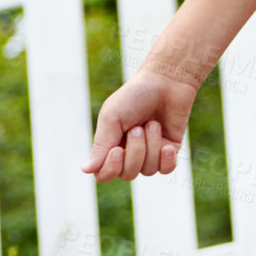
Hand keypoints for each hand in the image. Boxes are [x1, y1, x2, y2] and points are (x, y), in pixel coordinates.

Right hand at [81, 67, 198, 182]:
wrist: (167, 80)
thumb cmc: (135, 96)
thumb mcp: (112, 117)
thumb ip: (101, 144)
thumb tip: (86, 171)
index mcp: (111, 146)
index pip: (104, 174)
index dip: (110, 168)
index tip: (117, 149)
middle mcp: (130, 153)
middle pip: (127, 174)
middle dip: (135, 151)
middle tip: (139, 127)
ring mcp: (151, 153)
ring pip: (148, 170)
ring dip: (151, 145)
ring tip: (153, 123)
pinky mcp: (170, 149)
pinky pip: (167, 169)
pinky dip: (166, 160)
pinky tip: (167, 146)